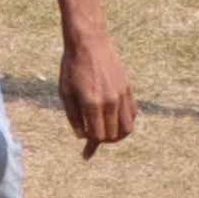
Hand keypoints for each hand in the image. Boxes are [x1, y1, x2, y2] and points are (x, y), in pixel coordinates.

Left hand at [59, 27, 139, 149]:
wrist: (89, 43)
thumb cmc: (72, 67)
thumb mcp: (65, 92)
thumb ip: (73, 116)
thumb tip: (82, 136)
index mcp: (92, 103)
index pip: (97, 136)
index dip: (91, 146)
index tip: (86, 154)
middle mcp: (110, 102)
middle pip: (113, 135)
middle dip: (103, 141)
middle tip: (93, 141)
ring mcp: (122, 95)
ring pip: (128, 128)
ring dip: (118, 135)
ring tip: (107, 135)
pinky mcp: (129, 89)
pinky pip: (133, 114)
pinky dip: (126, 122)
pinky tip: (115, 121)